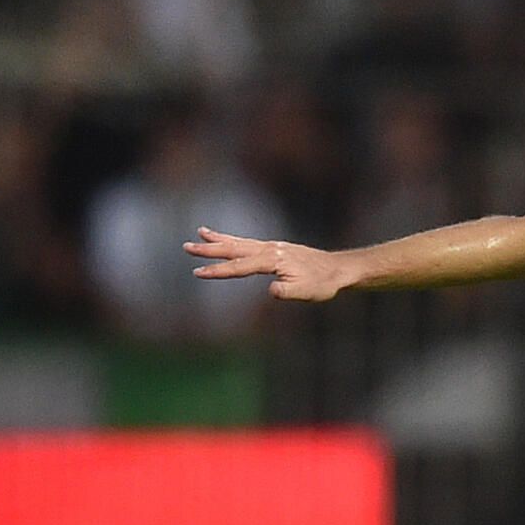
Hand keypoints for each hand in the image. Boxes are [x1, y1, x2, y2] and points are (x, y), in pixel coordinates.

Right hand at [186, 228, 349, 300]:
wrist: (339, 269)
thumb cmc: (324, 283)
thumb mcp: (308, 292)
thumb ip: (288, 291)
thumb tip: (272, 289)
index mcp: (272, 261)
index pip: (239, 267)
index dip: (218, 271)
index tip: (198, 272)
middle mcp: (269, 250)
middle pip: (234, 249)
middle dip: (209, 249)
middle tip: (186, 247)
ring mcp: (272, 247)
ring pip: (240, 242)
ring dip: (219, 239)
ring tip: (200, 232)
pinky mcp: (276, 248)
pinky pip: (250, 242)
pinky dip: (236, 239)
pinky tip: (228, 240)